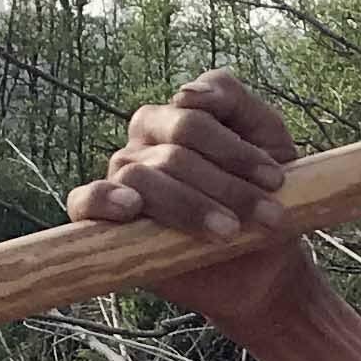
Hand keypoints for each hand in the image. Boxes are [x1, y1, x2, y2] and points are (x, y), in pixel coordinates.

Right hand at [66, 70, 322, 331]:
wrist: (263, 265)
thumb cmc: (264, 195)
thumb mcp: (269, 140)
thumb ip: (234, 101)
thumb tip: (185, 95)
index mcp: (174, 120)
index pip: (192, 118)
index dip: (234, 149)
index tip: (276, 180)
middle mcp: (141, 146)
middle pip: (174, 153)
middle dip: (226, 186)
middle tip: (267, 216)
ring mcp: (120, 181)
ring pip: (141, 177)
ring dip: (192, 206)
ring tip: (229, 232)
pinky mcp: (105, 223)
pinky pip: (85, 201)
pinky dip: (103, 200)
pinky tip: (131, 208)